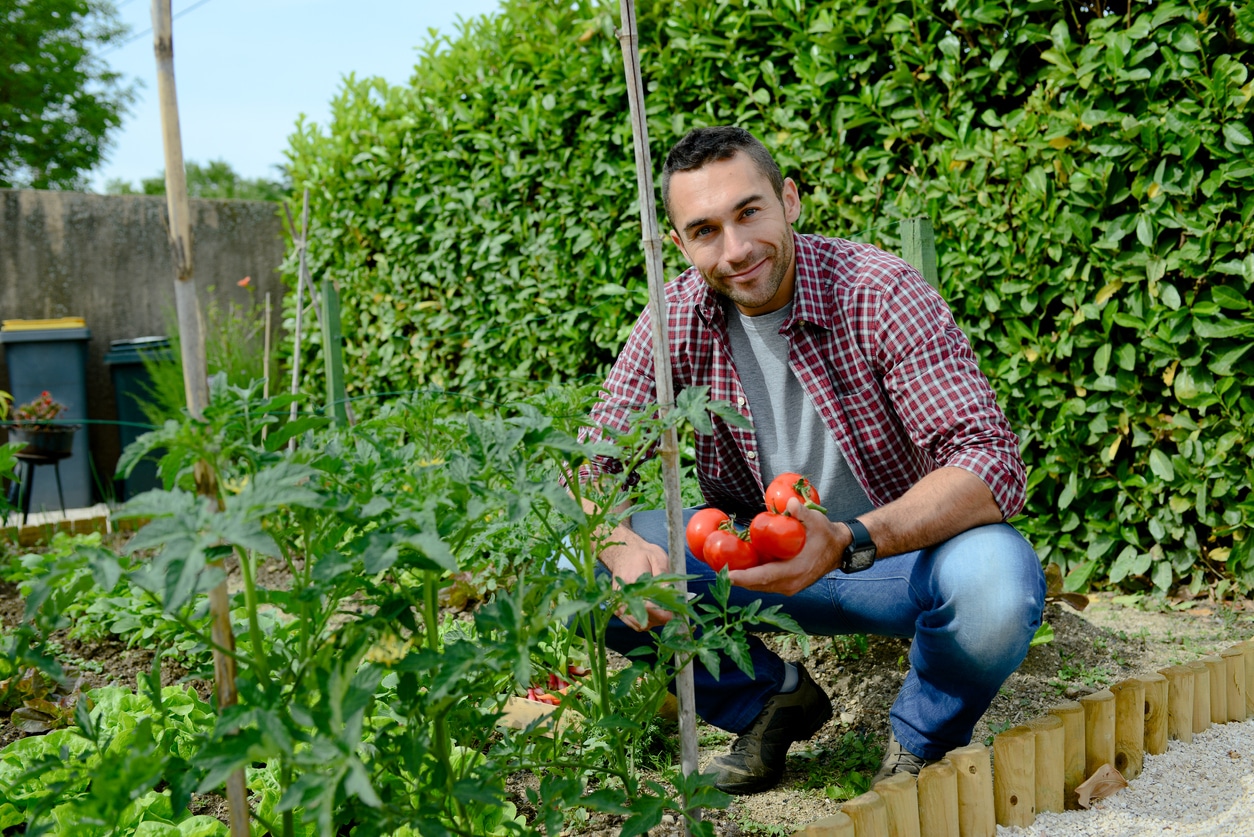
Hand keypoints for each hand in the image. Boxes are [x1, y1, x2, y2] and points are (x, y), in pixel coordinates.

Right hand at [603, 540, 674, 630]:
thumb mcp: (657, 558)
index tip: (676, 610)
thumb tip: (671, 594)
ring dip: (655, 620)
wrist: (624, 554)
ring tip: (663, 606)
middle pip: (646, 620)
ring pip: (642, 625)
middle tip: (673, 607)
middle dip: (662, 617)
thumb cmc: (643, 555)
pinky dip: (647, 620)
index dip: (665, 612)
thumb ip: (663, 576)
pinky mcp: (619, 610)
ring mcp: (619, 605)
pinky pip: (636, 624)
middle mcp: (623, 597)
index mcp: (632, 581)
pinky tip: (654, 609)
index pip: (649, 607)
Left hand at [728, 498, 849, 594]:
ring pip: (760, 586)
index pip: (764, 577)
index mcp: (795, 570)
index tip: (728, 575)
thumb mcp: (816, 520)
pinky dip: (752, 578)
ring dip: (742, 579)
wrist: (838, 550)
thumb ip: (802, 513)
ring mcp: (789, 587)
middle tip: (716, 568)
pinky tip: (740, 567)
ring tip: (723, 568)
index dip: (745, 577)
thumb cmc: (825, 534)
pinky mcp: (787, 585)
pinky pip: (765, 584)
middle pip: (757, 585)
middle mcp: (790, 584)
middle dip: (736, 578)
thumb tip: (789, 503)